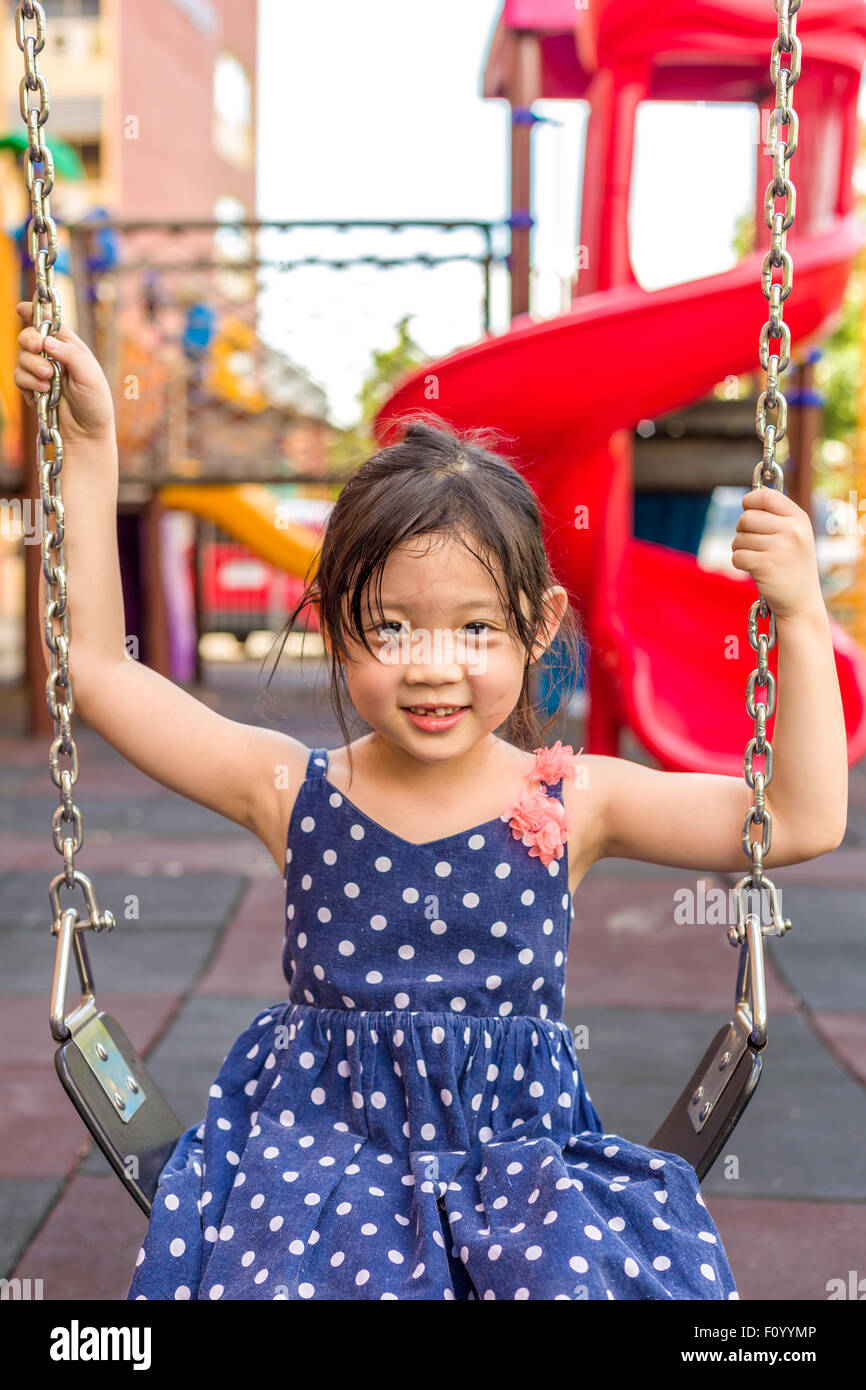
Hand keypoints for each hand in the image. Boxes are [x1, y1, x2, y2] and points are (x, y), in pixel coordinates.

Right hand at [14, 301, 114, 441]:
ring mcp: (40, 373)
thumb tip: (46, 340)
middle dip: (29, 339)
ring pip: (21, 357)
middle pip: (29, 337)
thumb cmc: (94, 403)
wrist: (86, 434)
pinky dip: (28, 382)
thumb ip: (70, 354)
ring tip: (49, 379)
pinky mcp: (31, 389)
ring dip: (32, 365)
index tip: (22, 308)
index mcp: (70, 347)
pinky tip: (43, 391)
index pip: (50, 324)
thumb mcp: (90, 375)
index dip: (35, 312)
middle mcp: (53, 357)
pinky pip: (19, 377)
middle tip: (37, 347)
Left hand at [730, 486, 823, 619]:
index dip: (750, 501)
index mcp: (799, 519)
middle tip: (751, 544)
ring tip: (755, 558)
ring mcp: (780, 548)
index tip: (747, 508)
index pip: (767, 496)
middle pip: (747, 518)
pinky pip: (737, 556)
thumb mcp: (795, 536)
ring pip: (739, 538)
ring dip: (740, 548)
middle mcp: (792, 531)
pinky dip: (739, 563)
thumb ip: (776, 517)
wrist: (801, 602)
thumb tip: (748, 499)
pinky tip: (752, 569)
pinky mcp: (766, 565)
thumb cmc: (792, 566)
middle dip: (742, 531)